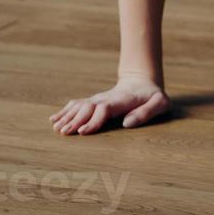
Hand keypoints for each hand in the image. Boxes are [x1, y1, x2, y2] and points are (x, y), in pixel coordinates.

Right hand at [50, 75, 169, 135]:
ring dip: (67, 116)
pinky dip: (64, 111)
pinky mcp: (94, 101)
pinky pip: (76, 105)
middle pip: (87, 108)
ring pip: (79, 106)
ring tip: (56, 127)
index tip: (82, 131)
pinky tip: (54, 119)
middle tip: (64, 132)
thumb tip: (126, 124)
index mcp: (121, 101)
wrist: (142, 81)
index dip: (93, 120)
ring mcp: (98, 99)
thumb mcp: (159, 103)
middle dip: (75, 120)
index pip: (103, 110)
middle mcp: (106, 99)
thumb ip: (146, 112)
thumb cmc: (153, 96)